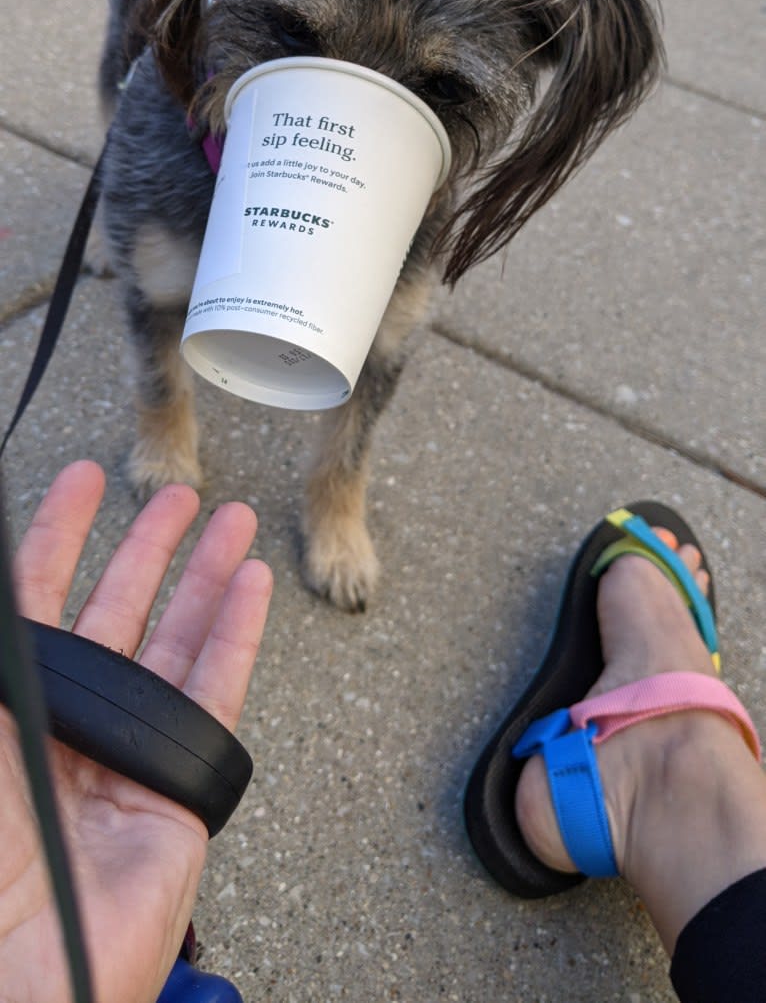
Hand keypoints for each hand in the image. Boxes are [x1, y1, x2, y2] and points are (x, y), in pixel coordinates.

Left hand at [0, 461, 271, 1002]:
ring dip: (205, 575)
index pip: (39, 597)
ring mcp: (128, 751)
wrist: (22, 971)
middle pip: (117, 610)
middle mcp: (70, 722)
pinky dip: (236, 631)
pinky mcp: (178, 783)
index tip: (83, 481)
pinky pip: (213, 689)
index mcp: (15, 707)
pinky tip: (249, 583)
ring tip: (231, 520)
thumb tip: (5, 591)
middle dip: (146, 547)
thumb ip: (2, 662)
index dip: (59, 533)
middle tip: (176, 497)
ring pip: (176, 640)